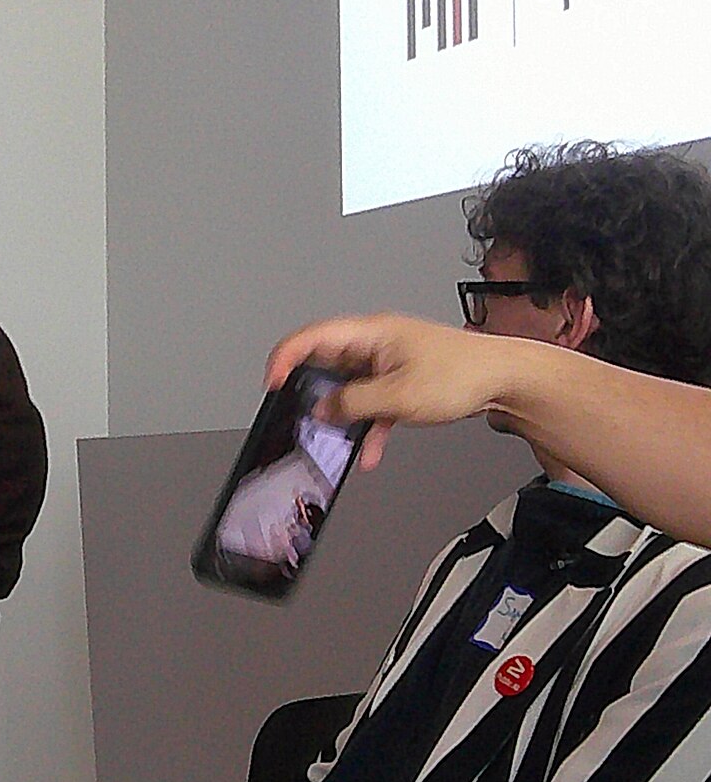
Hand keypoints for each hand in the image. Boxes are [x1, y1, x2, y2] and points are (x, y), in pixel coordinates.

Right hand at [266, 314, 517, 471]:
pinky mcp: (402, 379)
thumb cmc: (465, 374)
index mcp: (370, 333)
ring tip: (338, 437)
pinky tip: (370, 448)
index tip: (273, 385)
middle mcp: (376, 342)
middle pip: (327, 364)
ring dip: (344, 415)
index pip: (311, 338)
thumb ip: (352, 404)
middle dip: (313, 394)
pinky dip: (368, 424)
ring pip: (350, 387)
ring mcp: (389, 361)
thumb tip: (323, 409)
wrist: (508, 380)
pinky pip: (372, 401)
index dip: (284, 360)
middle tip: (303, 416)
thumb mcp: (398, 396)